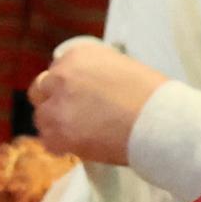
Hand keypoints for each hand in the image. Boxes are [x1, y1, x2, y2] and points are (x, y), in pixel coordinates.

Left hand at [27, 39, 170, 164]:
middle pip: (41, 90)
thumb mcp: (121, 67)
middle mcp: (62, 75)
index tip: (75, 97)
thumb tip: (90, 89)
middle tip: (71, 116)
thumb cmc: (152, 96)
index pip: (57, 70)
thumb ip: (97, 74)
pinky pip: (48, 141)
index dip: (65, 86)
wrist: (159, 120)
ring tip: (78, 134)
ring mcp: (57, 105)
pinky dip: (61, 146)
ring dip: (55, 125)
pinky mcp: (59, 133)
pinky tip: (78, 147)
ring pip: (41, 117)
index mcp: (78, 55)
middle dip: (53, 102)